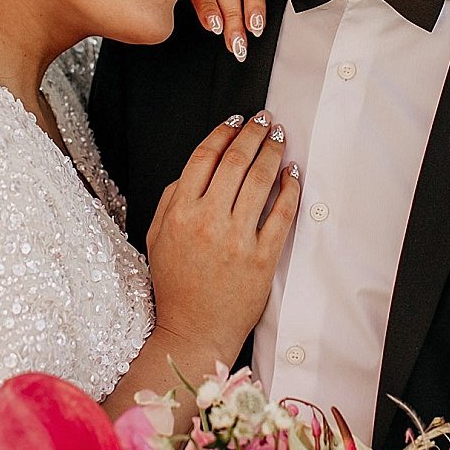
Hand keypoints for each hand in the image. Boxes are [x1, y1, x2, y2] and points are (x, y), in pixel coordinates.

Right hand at [144, 110, 300, 374]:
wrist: (194, 330)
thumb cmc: (175, 286)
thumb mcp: (156, 238)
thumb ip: (169, 201)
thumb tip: (191, 170)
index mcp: (179, 212)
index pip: (204, 158)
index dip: (222, 133)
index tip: (235, 120)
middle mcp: (208, 220)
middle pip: (235, 162)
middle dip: (253, 134)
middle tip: (265, 120)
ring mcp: (236, 238)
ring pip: (260, 181)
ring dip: (272, 153)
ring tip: (279, 138)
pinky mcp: (262, 257)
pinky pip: (281, 214)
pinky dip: (289, 189)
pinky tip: (292, 174)